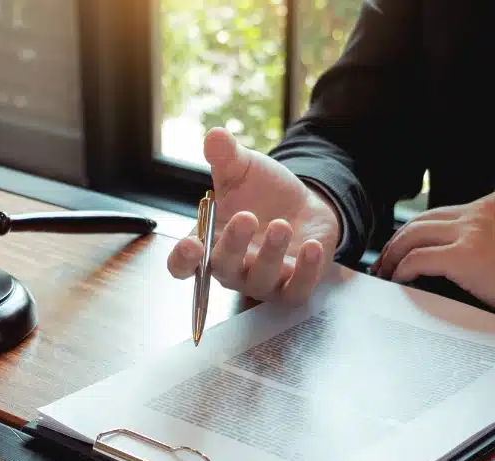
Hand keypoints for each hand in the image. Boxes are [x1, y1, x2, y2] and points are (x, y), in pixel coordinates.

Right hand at [166, 127, 341, 302]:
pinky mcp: (292, 287)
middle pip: (222, 270)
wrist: (303, 206)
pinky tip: (311, 247)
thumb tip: (215, 136)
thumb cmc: (263, 194)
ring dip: (270, 254)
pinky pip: (296, 291)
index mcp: (209, 244)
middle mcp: (232, 269)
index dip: (183, 261)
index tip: (192, 245)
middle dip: (233, 245)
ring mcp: (262, 282)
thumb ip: (226, 157)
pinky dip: (304, 272)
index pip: (183, 265)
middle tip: (245, 217)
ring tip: (281, 224)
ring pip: (260, 281)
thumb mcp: (244, 170)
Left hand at [371, 189, 494, 340]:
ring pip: (414, 236)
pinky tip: (398, 284)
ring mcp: (475, 229)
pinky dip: (404, 271)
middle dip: (398, 243)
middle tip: (384, 264)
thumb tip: (465, 267)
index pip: (444, 214)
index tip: (405, 251)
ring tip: (385, 276)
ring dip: (394, 257)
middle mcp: (483, 209)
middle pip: (421, 221)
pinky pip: (420, 260)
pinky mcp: (469, 255)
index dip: (419, 234)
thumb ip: (493, 245)